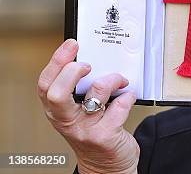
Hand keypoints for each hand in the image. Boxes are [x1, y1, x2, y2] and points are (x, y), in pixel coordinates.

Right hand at [37, 39, 138, 173]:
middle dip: (72, 71)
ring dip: (112, 80)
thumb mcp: (79, 112)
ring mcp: (86, 130)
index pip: (45, 84)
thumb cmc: (95, 131)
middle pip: (57, 93)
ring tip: (120, 81)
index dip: (57, 61)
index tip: (72, 45)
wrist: (107, 166)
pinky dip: (128, 97)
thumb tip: (91, 57)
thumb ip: (79, 90)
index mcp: (58, 111)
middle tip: (88, 65)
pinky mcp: (106, 136)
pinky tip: (129, 97)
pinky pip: (120, 107)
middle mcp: (67, 121)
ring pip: (95, 94)